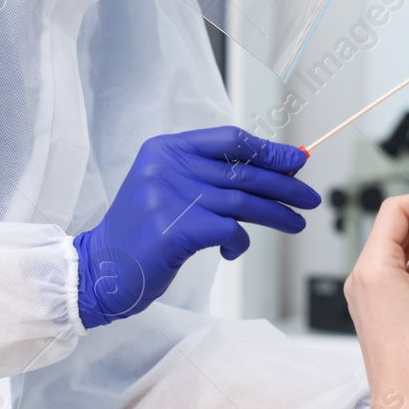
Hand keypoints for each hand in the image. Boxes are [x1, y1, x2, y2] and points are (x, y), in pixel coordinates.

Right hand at [74, 127, 318, 328]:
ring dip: (276, 214)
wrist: (100, 269)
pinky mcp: (174, 229)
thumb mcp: (168, 190)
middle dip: (283, 185)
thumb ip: (208, 177)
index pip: (229, 140)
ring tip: (295, 223)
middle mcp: (166, 167)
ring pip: (242, 201)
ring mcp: (168, 197)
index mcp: (164, 149)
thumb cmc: (142, 233)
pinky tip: (233, 250)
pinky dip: (240, 242)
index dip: (268, 150)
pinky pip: (229, 230)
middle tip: (309, 198)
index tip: (295, 163)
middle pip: (242, 171)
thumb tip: (272, 171)